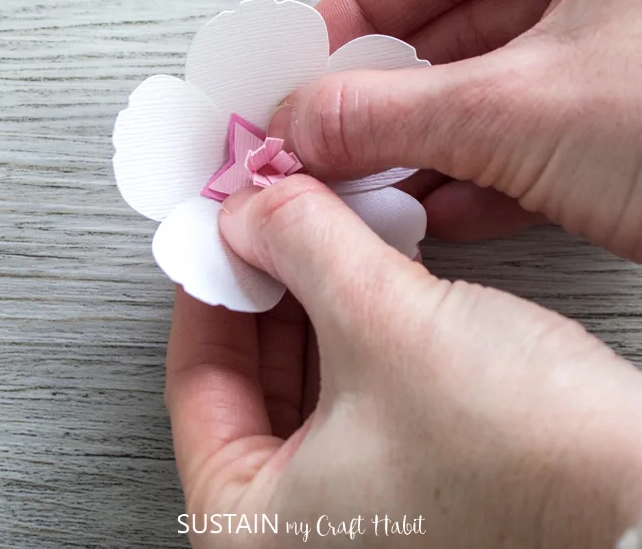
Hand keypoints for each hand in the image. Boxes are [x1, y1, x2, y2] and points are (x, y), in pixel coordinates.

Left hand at [166, 176, 641, 547]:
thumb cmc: (528, 461)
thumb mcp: (384, 319)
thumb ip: (301, 243)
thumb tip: (252, 207)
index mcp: (253, 532)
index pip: (195, 379)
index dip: (209, 285)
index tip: (219, 230)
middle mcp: (298, 532)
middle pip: (247, 376)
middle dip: (266, 284)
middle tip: (270, 222)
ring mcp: (356, 509)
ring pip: (304, 376)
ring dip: (314, 296)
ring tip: (319, 235)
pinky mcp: (410, 479)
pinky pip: (354, 386)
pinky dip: (355, 324)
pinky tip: (368, 273)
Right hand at [267, 0, 641, 259]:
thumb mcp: (522, 108)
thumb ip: (391, 112)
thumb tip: (302, 123)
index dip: (361, 8)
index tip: (310, 61)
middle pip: (458, 29)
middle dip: (386, 95)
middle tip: (326, 136)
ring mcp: (624, 57)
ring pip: (490, 95)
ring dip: (423, 148)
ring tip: (367, 184)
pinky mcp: (631, 130)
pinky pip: (531, 143)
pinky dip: (477, 181)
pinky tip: (432, 211)